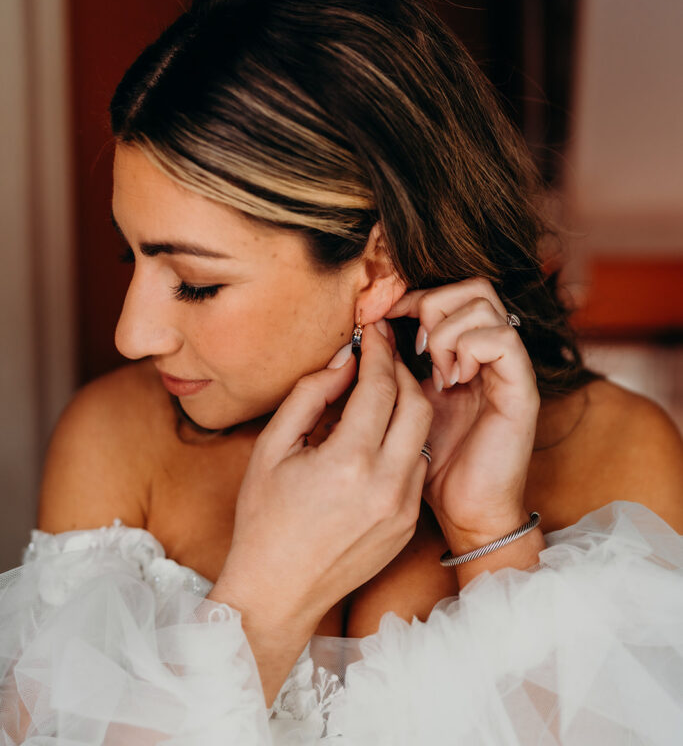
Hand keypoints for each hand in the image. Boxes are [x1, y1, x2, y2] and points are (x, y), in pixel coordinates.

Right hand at [211, 323, 431, 702]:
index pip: (381, 386)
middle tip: (380, 353)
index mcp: (349, 463)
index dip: (378, 350)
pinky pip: (418, 465)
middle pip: (417, 403)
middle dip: (400, 370)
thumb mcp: (273, 448)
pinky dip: (404, 440)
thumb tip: (344, 359)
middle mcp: (387, 485)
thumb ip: (311, 395)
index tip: (372, 329)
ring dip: (407, 404)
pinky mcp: (409, 524)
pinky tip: (378, 433)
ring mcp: (403, 508)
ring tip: (379, 390)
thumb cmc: (264, 520)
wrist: (277, 594)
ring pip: (423, 434)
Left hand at [386, 279, 540, 551]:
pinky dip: (469, 348)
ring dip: (447, 331)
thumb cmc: (435, 464)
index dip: (415, 295)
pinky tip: (452, 380)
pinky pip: (501, 339)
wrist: (467, 513)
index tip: (383, 316)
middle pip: (474, 286)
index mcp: (467, 353)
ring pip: (484, 304)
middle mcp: (493, 353)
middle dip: (432, 305)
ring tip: (434, 370)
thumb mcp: (406, 404)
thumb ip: (397, 367)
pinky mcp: (521, 390)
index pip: (453, 292)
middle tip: (413, 345)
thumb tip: (375, 330)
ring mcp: (510, 369)